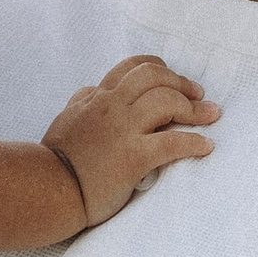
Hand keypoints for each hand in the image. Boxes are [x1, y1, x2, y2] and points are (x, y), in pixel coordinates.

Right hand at [42, 54, 217, 227]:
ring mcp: (122, 131)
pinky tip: (206, 147)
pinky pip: (172, 143)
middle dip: (182, 83)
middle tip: (199, 95)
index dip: (160, 68)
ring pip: (166, 102)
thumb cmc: (55, 159)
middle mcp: (112, 107)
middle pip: (155, 77)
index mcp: (98, 97)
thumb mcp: (66, 118)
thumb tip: (91, 89)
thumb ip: (82, 101)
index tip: (175, 79)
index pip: (133, 67)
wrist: (46, 189)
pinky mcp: (133, 157)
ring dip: (195, 109)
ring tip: (211, 117)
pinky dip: (194, 142)